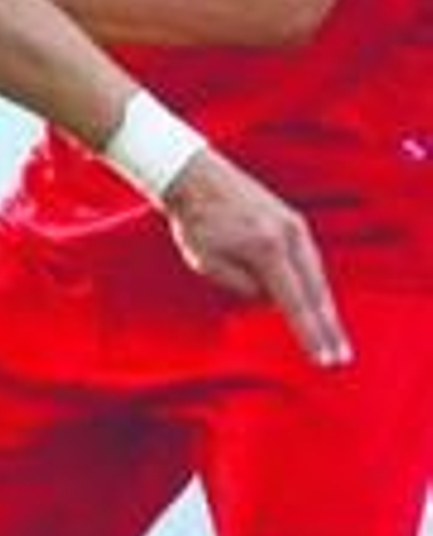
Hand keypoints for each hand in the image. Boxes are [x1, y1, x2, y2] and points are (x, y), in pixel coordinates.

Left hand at [163, 148, 351, 367]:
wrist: (193, 175)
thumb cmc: (194, 220)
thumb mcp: (208, 263)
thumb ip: (244, 287)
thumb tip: (273, 301)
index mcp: (267, 248)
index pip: (295, 303)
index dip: (311, 335)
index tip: (325, 360)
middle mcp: (288, 235)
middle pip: (316, 292)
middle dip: (329, 327)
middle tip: (341, 357)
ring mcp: (294, 224)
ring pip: (317, 275)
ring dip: (325, 306)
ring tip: (333, 335)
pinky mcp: (291, 218)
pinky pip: (310, 259)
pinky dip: (316, 283)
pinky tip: (318, 301)